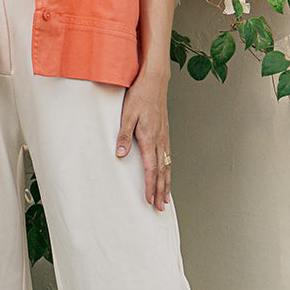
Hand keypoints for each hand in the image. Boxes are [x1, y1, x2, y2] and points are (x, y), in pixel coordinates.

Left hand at [116, 71, 171, 211]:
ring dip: (167, 183)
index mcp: (150, 138)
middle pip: (162, 172)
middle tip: (161, 207)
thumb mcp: (126, 115)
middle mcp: (160, 140)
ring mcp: (164, 137)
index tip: (150, 200)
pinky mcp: (165, 133)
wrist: (154, 82)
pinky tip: (168, 174)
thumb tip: (120, 155)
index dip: (151, 186)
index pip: (151, 169)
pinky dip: (169, 170)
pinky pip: (169, 157)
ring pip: (168, 166)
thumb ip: (123, 136)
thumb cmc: (139, 96)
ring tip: (167, 197)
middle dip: (161, 191)